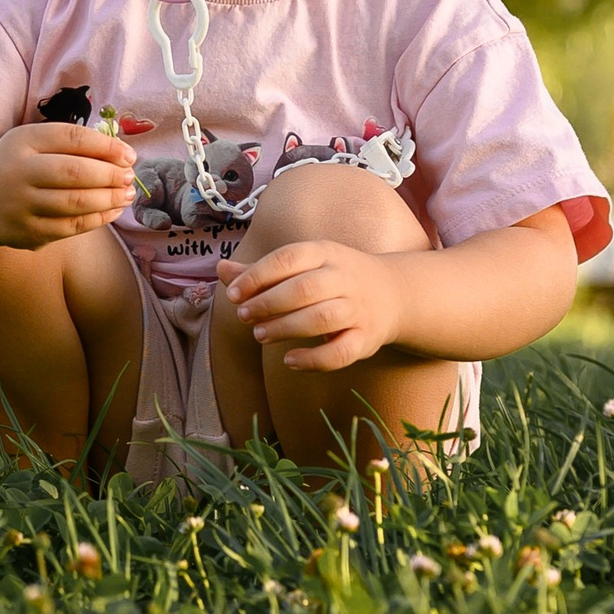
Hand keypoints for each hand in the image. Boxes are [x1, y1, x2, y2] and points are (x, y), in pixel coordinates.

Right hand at [0, 120, 135, 251]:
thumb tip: (121, 155)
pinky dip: (98, 218)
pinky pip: (71, 226)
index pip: (71, 138)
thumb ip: (72, 144)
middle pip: (75, 172)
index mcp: (22, 141)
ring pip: (75, 203)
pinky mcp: (27, 233)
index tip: (128, 154)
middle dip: (110, 175)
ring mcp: (21, 205)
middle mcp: (17, 172)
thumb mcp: (35, 144)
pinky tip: (113, 211)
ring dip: (109, 198)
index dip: (106, 146)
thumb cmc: (20, 166)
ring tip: (127, 194)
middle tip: (130, 176)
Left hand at [224, 238, 408, 370]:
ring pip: (322, 318)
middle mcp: (344, 277)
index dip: (258, 275)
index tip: (234, 293)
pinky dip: (314, 359)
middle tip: (244, 316)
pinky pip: (341, 352)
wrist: (392, 294)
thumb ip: (262, 270)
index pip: (288, 257)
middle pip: (304, 288)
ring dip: (286, 328)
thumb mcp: (303, 265)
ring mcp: (358, 309)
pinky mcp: (366, 338)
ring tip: (259, 335)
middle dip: (269, 302)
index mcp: (325, 253)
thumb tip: (221, 269)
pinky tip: (289, 361)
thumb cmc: (333, 278)